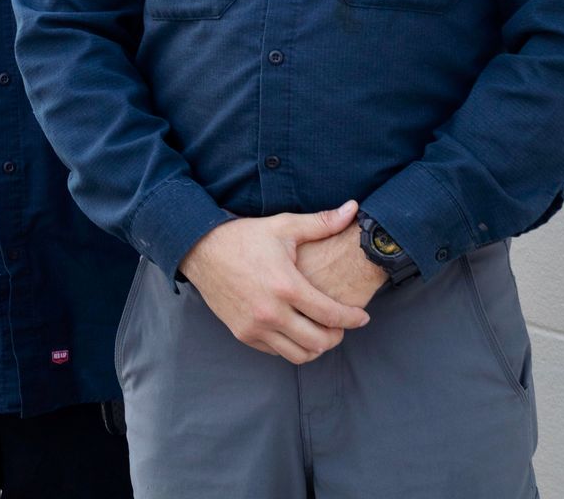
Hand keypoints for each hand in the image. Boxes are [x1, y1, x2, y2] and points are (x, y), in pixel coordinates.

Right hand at [177, 201, 371, 363]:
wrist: (201, 250)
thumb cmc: (245, 237)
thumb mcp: (284, 226)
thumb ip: (322, 222)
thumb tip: (354, 209)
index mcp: (286, 286)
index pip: (331, 315)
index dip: (353, 318)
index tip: (362, 316)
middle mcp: (271, 313)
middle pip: (319, 342)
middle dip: (338, 335)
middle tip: (342, 324)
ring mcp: (255, 327)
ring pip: (299, 354)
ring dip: (316, 346)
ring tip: (321, 331)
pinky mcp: (243, 334)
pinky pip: (276, 352)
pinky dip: (292, 346)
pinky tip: (296, 330)